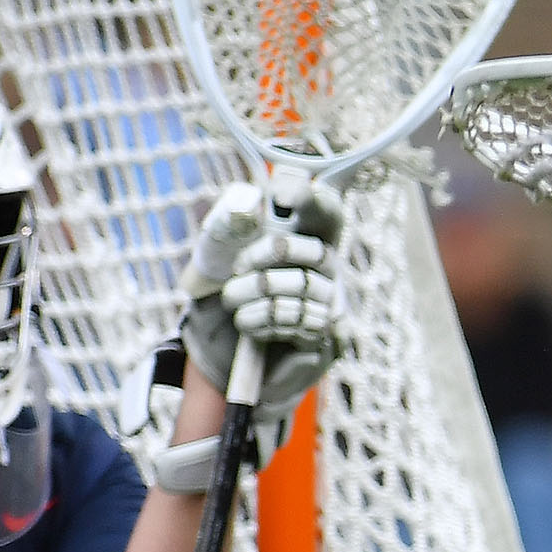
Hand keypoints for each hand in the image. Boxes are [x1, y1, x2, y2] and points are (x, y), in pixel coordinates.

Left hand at [182, 181, 346, 407]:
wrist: (226, 356)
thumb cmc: (227, 295)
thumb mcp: (218, 254)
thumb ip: (229, 223)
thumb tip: (250, 206)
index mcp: (308, 238)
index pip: (326, 208)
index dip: (312, 196)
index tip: (282, 195)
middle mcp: (328, 268)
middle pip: (306, 249)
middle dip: (262, 257)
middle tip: (236, 270)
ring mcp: (332, 303)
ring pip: (300, 287)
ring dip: (255, 296)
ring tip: (233, 304)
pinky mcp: (327, 338)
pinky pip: (301, 321)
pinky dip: (266, 322)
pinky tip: (251, 326)